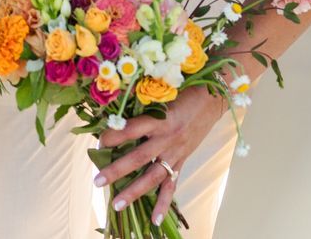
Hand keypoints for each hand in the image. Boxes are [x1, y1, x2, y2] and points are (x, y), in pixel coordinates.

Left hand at [94, 88, 224, 223]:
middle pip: (138, 158)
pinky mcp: (182, 161)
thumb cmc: (183, 91)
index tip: (98, 141)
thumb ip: (141, 107)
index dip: (113, 136)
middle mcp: (167, 138)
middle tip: (97, 181)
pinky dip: (163, 203)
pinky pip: (171, 185)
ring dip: (134, 192)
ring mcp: (175, 153)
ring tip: (117, 204)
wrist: (213, 98)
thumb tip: (115, 116)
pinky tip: (154, 219)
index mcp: (160, 118)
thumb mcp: (160, 95)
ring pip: (152, 176)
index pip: (131, 130)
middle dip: (116, 170)